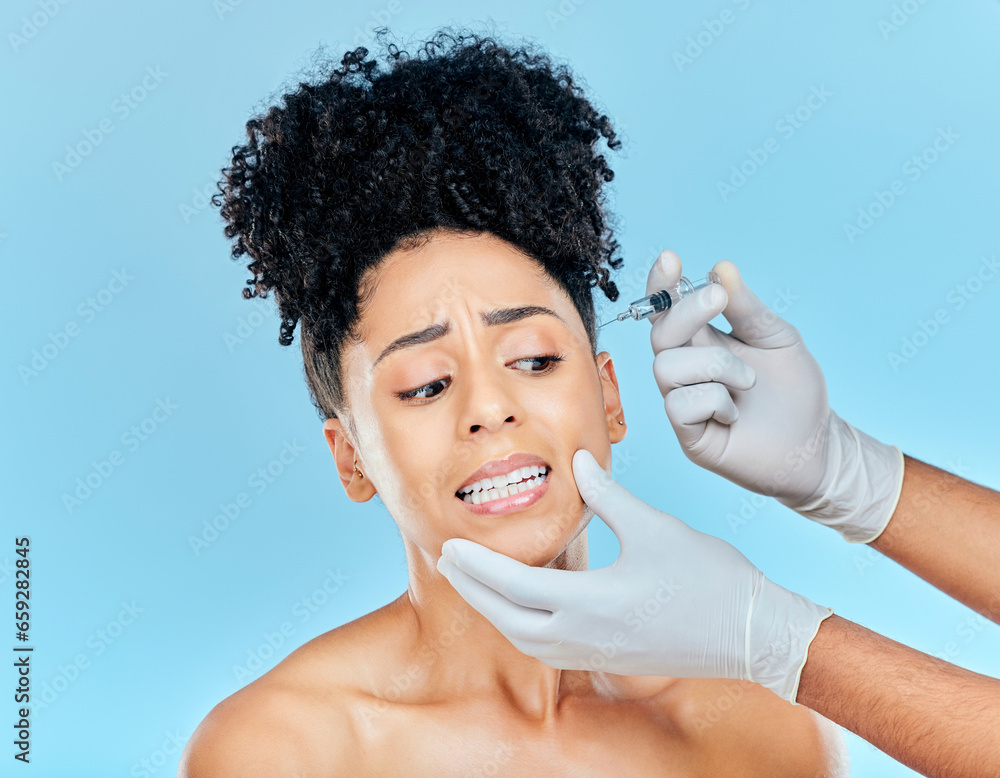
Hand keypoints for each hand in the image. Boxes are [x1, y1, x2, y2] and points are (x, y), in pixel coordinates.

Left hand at [436, 448, 832, 702]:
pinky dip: (523, 626)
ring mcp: (597, 653)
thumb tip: (580, 460)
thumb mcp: (654, 526)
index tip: (450, 547)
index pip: (515, 586)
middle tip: (449, 563)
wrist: (753, 633)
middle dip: (474, 591)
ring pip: (526, 640)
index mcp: (593, 602)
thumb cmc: (709, 578)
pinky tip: (523, 605)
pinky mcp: (609, 658)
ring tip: (477, 582)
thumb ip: (607, 495)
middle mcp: (586, 636)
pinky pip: (549, 647)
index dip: (478, 567)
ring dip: (496, 612)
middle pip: (509, 620)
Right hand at [647, 251, 903, 542]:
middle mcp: (687, 369)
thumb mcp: (777, 337)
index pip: (668, 309)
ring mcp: (684, 402)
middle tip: (718, 299)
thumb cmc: (794, 392)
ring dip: (714, 366)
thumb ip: (746, 307)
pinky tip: (734, 412)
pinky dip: (713, 401)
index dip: (662, 285)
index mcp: (703, 341)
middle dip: (686, 311)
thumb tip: (720, 269)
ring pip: (666, 368)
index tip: (670, 259)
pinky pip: (679, 405)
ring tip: (748, 382)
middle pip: (660, 333)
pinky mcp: (688, 435)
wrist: (815, 444)